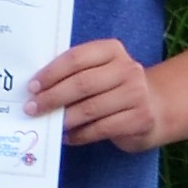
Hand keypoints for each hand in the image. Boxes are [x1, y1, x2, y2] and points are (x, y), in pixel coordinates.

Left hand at [25, 38, 173, 150]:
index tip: (31, 87)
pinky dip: (79, 134)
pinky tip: (66, 136)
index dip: (51, 73)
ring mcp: (136, 94)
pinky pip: (101, 129)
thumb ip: (74, 73)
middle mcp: (127, 69)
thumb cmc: (114, 87)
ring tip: (47, 124)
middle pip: (82, 83)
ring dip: (64, 119)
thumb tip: (36, 90)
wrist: (156, 106)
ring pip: (90, 109)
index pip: (76, 58)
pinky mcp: (140, 119)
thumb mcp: (100, 71)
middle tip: (32, 108)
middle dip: (52, 98)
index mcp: (112, 50)